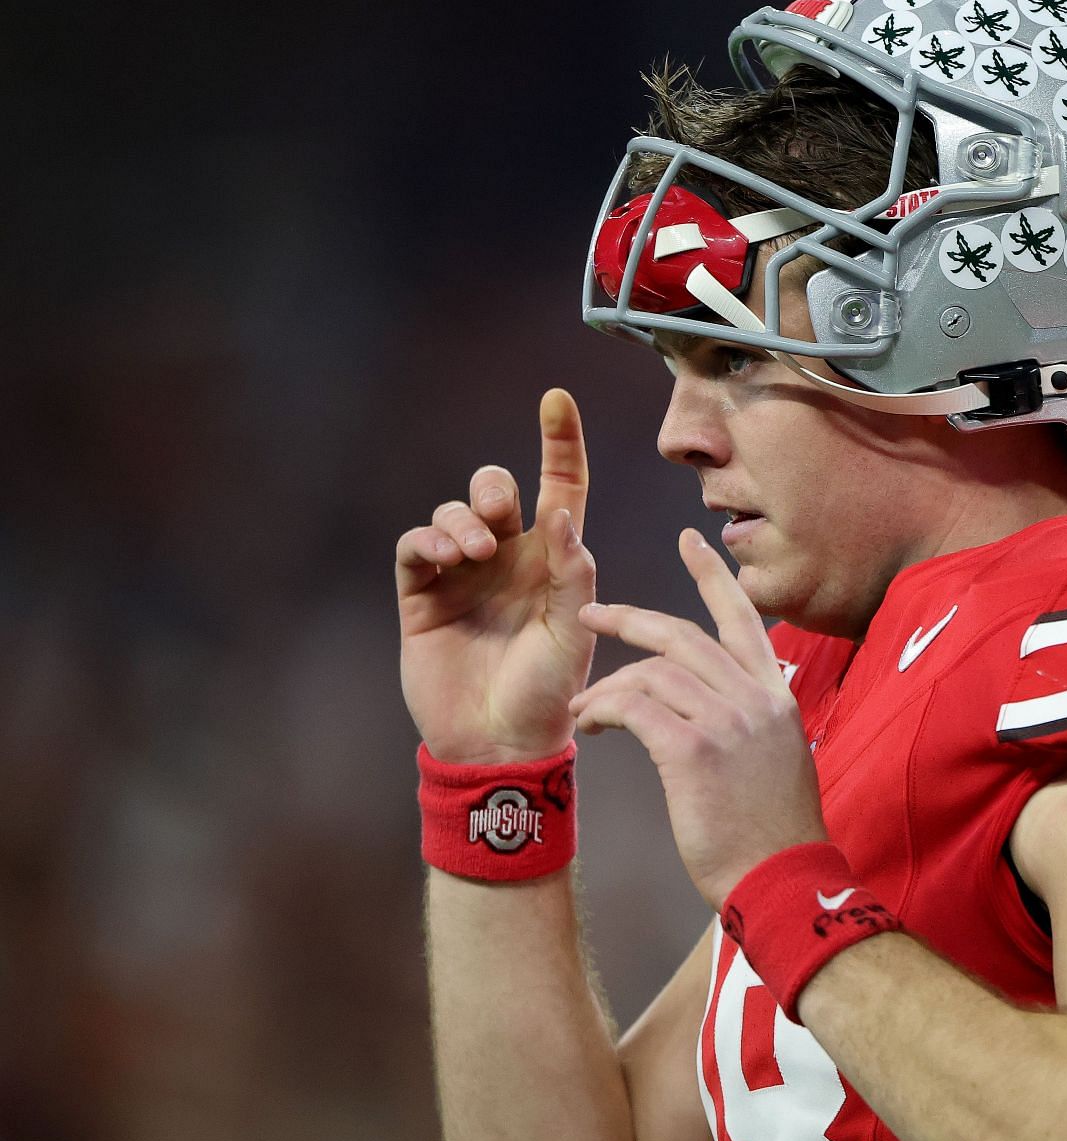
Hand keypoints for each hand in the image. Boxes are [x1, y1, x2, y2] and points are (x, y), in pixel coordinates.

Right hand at [396, 388, 596, 764]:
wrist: (500, 743)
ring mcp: (463, 574)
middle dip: (492, 486)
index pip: (561, 486)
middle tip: (496, 511)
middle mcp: (509, 558)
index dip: (560, 442)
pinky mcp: (423, 595)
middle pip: (496, 490)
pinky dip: (428, 538)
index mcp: (555, 559)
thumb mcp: (575, 632)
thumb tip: (561, 514)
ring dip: (461, 518)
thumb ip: (574, 573)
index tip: (556, 398)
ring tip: (473, 550)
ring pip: (453, 512)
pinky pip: (416, 545)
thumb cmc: (549, 691)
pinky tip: (444, 556)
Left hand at [569, 529, 825, 909]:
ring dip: (608, 683)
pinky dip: (606, 710)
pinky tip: (592, 726)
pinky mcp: (694, 750)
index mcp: (776, 697)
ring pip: (653, 670)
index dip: (713, 577)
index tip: (692, 540)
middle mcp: (754, 698)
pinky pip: (636, 708)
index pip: (743, 619)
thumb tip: (722, 716)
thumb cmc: (775, 834)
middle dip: (630, 619)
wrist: (783, 880)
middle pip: (683, 634)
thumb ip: (753, 725)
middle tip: (592, 615)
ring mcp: (727, 721)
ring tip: (584, 705)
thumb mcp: (779, 762)